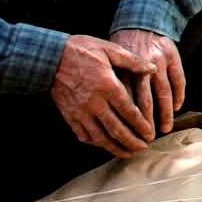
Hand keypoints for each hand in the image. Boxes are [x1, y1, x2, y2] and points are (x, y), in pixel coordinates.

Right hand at [51, 34, 155, 155]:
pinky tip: (105, 145)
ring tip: (128, 153)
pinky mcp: (69, 115)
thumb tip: (152, 69)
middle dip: (132, 142)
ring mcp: (80, 111)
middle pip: (117, 129)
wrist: (48, 57)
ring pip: (100, 137)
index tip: (150, 134)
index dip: (141, 126)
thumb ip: (132, 60)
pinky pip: (83, 135)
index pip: (129, 112)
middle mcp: (94, 102)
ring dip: (115, 147)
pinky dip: (96, 143)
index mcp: (107, 85)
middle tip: (144, 148)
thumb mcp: (109, 49)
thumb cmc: (80, 51)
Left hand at [113, 28, 184, 135]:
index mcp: (125, 68)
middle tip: (148, 137)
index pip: (128, 99)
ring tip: (164, 128)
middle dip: (147, 121)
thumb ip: (113, 79)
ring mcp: (160, 62)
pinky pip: (178, 80)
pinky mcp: (174, 57)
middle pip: (146, 100)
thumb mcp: (111, 58)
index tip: (129, 132)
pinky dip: (179, 96)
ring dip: (165, 113)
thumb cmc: (123, 42)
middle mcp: (143, 66)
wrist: (143, 18)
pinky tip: (177, 108)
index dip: (130, 118)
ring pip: (164, 93)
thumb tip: (111, 106)